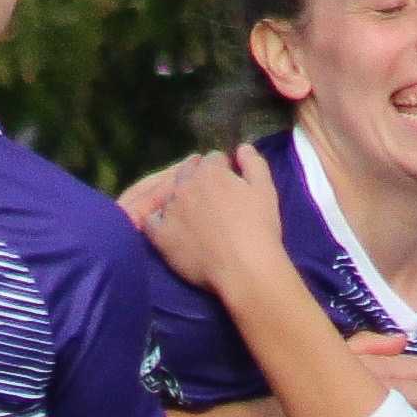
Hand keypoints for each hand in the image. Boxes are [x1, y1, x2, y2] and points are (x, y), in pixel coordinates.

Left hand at [137, 144, 293, 291]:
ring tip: (192, 215)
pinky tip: (169, 228)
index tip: (229, 182)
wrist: (244, 269)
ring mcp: (170, 209)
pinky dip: (158, 220)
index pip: (212, 158)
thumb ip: (254, 163)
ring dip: (179, 198)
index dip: (223, 169)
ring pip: (168, 194)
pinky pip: (151, 220)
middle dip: (198, 178)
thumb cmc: (260, 228)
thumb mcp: (265, 190)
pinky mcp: (160, 234)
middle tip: (210, 198)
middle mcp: (185, 185)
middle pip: (186, 172)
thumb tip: (242, 147)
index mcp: (210, 171)